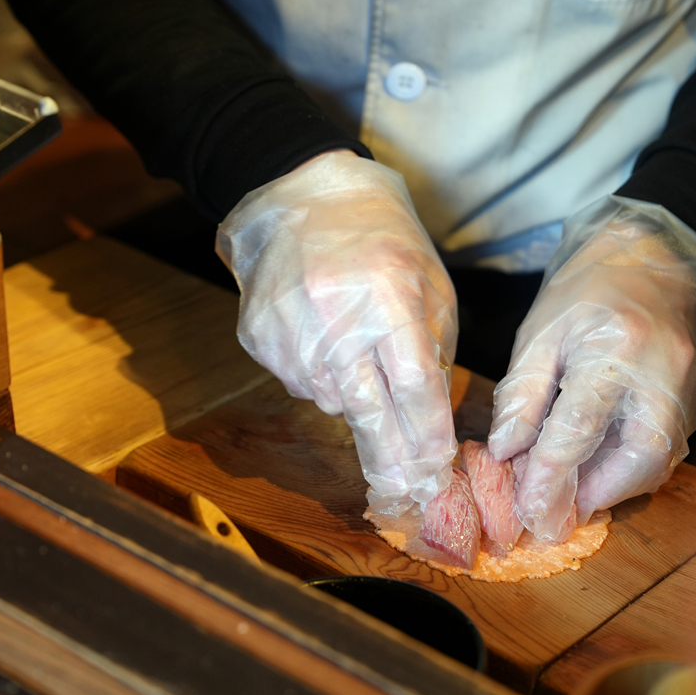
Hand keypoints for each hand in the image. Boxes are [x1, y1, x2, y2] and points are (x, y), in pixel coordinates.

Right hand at [216, 152, 458, 513]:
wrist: (306, 199)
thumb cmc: (383, 242)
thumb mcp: (429, 286)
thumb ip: (433, 352)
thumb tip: (428, 422)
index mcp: (389, 298)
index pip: (414, 386)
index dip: (426, 435)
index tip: (437, 470)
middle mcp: (335, 317)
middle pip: (368, 412)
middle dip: (389, 460)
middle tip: (404, 495)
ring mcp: (290, 329)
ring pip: (332, 402)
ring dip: (355, 401)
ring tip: (358, 357)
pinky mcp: (258, 336)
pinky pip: (299, 384)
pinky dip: (321, 379)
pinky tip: (326, 342)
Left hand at [488, 196, 695, 540]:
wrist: (656, 252)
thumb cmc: (589, 287)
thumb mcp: (541, 330)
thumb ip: (522, 393)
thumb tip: (506, 451)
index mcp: (616, 348)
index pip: (579, 428)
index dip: (550, 477)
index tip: (528, 511)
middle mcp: (664, 373)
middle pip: (637, 458)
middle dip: (595, 494)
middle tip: (557, 511)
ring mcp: (691, 388)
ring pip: (659, 460)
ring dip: (614, 486)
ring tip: (573, 492)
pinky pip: (668, 447)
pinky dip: (632, 466)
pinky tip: (600, 466)